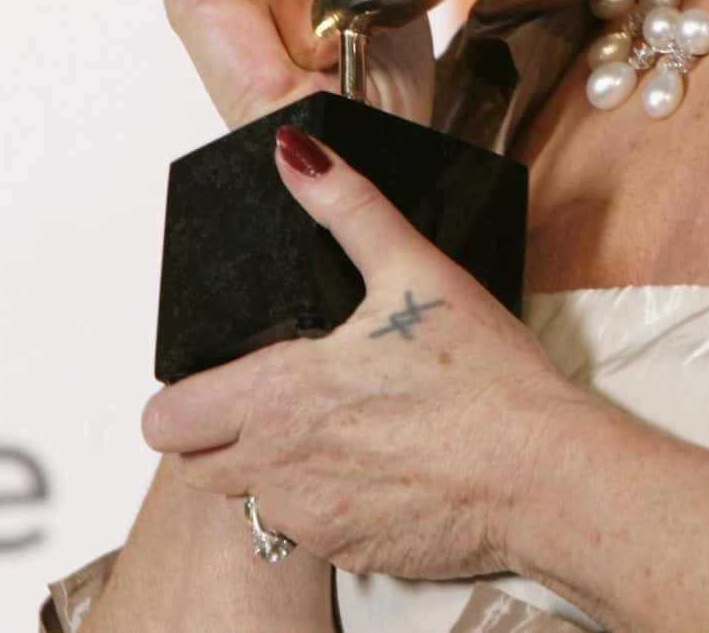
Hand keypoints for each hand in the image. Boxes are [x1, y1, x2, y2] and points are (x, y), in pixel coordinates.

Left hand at [140, 127, 593, 580]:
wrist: (543, 472)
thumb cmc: (486, 380)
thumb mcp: (415, 269)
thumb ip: (345, 206)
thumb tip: (298, 155)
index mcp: (278, 396)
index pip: (165, 419)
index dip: (184, 397)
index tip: (223, 379)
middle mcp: (279, 467)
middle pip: (194, 466)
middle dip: (218, 435)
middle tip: (274, 401)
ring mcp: (313, 519)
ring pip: (251, 500)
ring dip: (271, 471)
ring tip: (334, 431)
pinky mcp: (350, 552)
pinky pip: (310, 532)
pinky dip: (326, 504)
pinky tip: (376, 467)